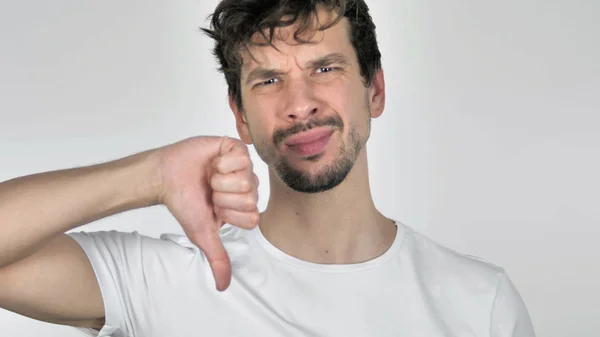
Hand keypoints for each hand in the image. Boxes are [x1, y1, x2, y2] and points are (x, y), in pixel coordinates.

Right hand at [157, 136, 258, 290]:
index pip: (253, 217)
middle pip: (250, 198)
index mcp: (244, 206)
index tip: (214, 209)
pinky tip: (213, 163)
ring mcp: (243, 166)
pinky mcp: (235, 147)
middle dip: (223, 197)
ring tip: (210, 177)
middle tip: (210, 192)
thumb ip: (218, 259)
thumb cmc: (184, 202)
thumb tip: (223, 287)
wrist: (166, 177)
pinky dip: (222, 163)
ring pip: (246, 178)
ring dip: (221, 180)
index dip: (230, 214)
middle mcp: (247, 186)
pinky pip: (242, 157)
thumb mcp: (203, 234)